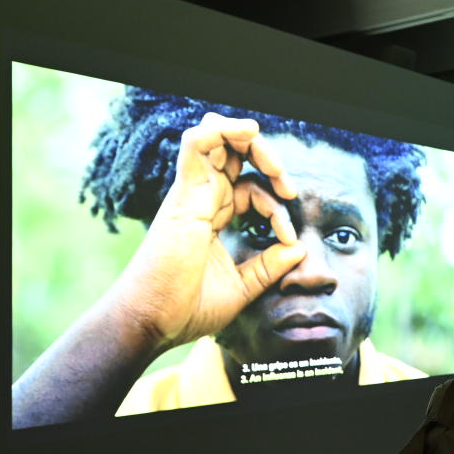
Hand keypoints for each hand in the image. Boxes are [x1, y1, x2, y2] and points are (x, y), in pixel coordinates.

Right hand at [109, 113, 306, 351]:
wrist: (154, 323)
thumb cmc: (186, 309)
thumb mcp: (241, 287)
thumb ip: (268, 267)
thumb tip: (299, 248)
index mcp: (212, 218)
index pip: (250, 190)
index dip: (276, 207)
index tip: (288, 238)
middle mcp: (200, 201)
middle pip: (233, 157)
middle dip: (267, 160)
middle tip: (289, 187)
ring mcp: (190, 196)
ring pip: (216, 142)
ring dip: (250, 141)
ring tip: (276, 164)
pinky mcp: (182, 196)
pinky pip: (195, 146)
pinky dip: (219, 131)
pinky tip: (248, 130)